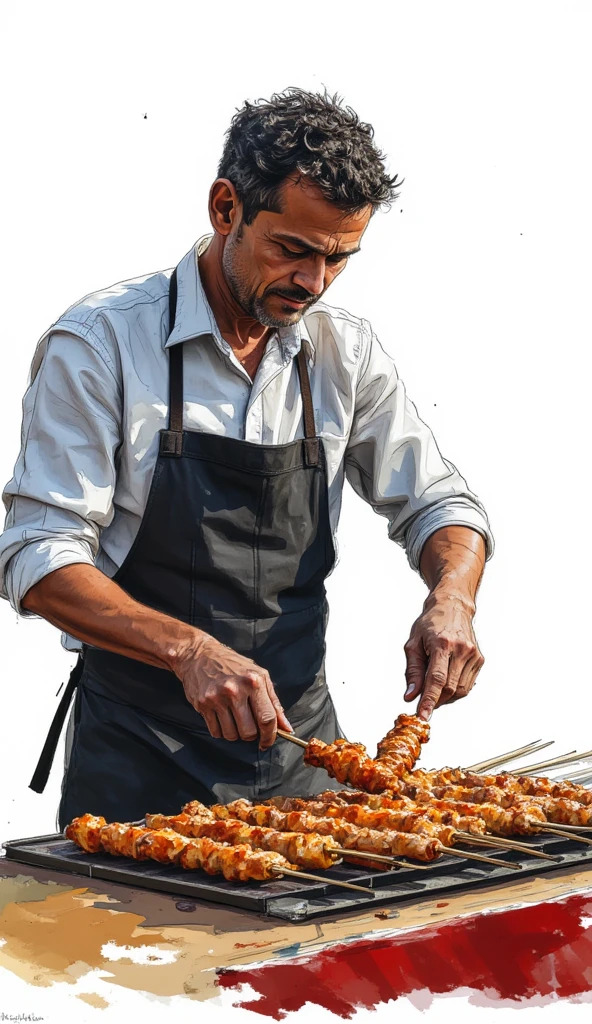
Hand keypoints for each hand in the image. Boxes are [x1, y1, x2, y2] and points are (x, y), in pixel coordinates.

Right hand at [173, 635, 292, 748]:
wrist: (199, 655)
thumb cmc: (234, 665)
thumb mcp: (259, 676)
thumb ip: (274, 703)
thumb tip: (287, 728)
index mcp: (254, 682)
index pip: (267, 718)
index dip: (270, 736)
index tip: (267, 742)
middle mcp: (235, 690)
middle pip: (249, 732)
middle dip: (251, 735)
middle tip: (249, 726)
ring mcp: (217, 697)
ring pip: (231, 735)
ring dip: (235, 734)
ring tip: (234, 720)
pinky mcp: (202, 704)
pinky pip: (216, 732)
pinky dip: (221, 731)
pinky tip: (222, 718)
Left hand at [403, 589, 483, 720]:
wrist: (453, 606)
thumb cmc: (430, 624)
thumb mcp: (413, 644)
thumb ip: (412, 672)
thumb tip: (410, 696)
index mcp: (442, 643)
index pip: (436, 680)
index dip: (428, 701)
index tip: (422, 716)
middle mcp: (462, 649)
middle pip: (449, 688)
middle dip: (435, 701)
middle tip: (423, 702)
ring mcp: (473, 654)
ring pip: (460, 690)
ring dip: (445, 697)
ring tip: (434, 688)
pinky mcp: (480, 659)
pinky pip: (467, 685)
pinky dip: (455, 691)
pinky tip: (446, 683)